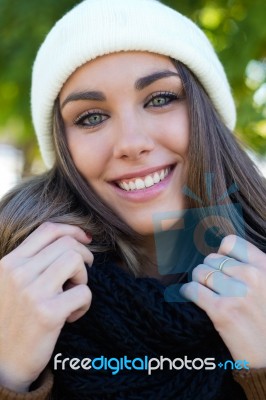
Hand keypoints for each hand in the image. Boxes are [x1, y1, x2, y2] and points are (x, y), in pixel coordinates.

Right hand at [0, 222, 92, 391]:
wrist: (1, 364)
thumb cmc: (12, 320)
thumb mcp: (11, 283)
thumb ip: (31, 262)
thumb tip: (71, 240)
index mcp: (10, 262)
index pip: (48, 230)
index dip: (73, 230)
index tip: (86, 239)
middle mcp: (18, 273)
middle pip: (68, 244)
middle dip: (83, 257)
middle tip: (79, 277)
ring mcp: (32, 292)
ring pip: (76, 261)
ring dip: (82, 278)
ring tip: (72, 295)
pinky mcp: (48, 313)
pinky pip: (84, 293)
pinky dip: (84, 304)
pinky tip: (71, 316)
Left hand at [180, 235, 265, 367]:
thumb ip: (254, 268)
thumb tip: (225, 257)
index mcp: (264, 267)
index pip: (231, 243)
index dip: (222, 253)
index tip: (221, 264)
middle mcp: (251, 276)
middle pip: (212, 259)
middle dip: (209, 270)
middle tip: (212, 285)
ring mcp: (235, 293)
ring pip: (200, 272)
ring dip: (198, 281)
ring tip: (204, 291)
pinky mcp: (221, 311)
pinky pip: (193, 289)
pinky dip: (187, 291)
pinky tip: (191, 296)